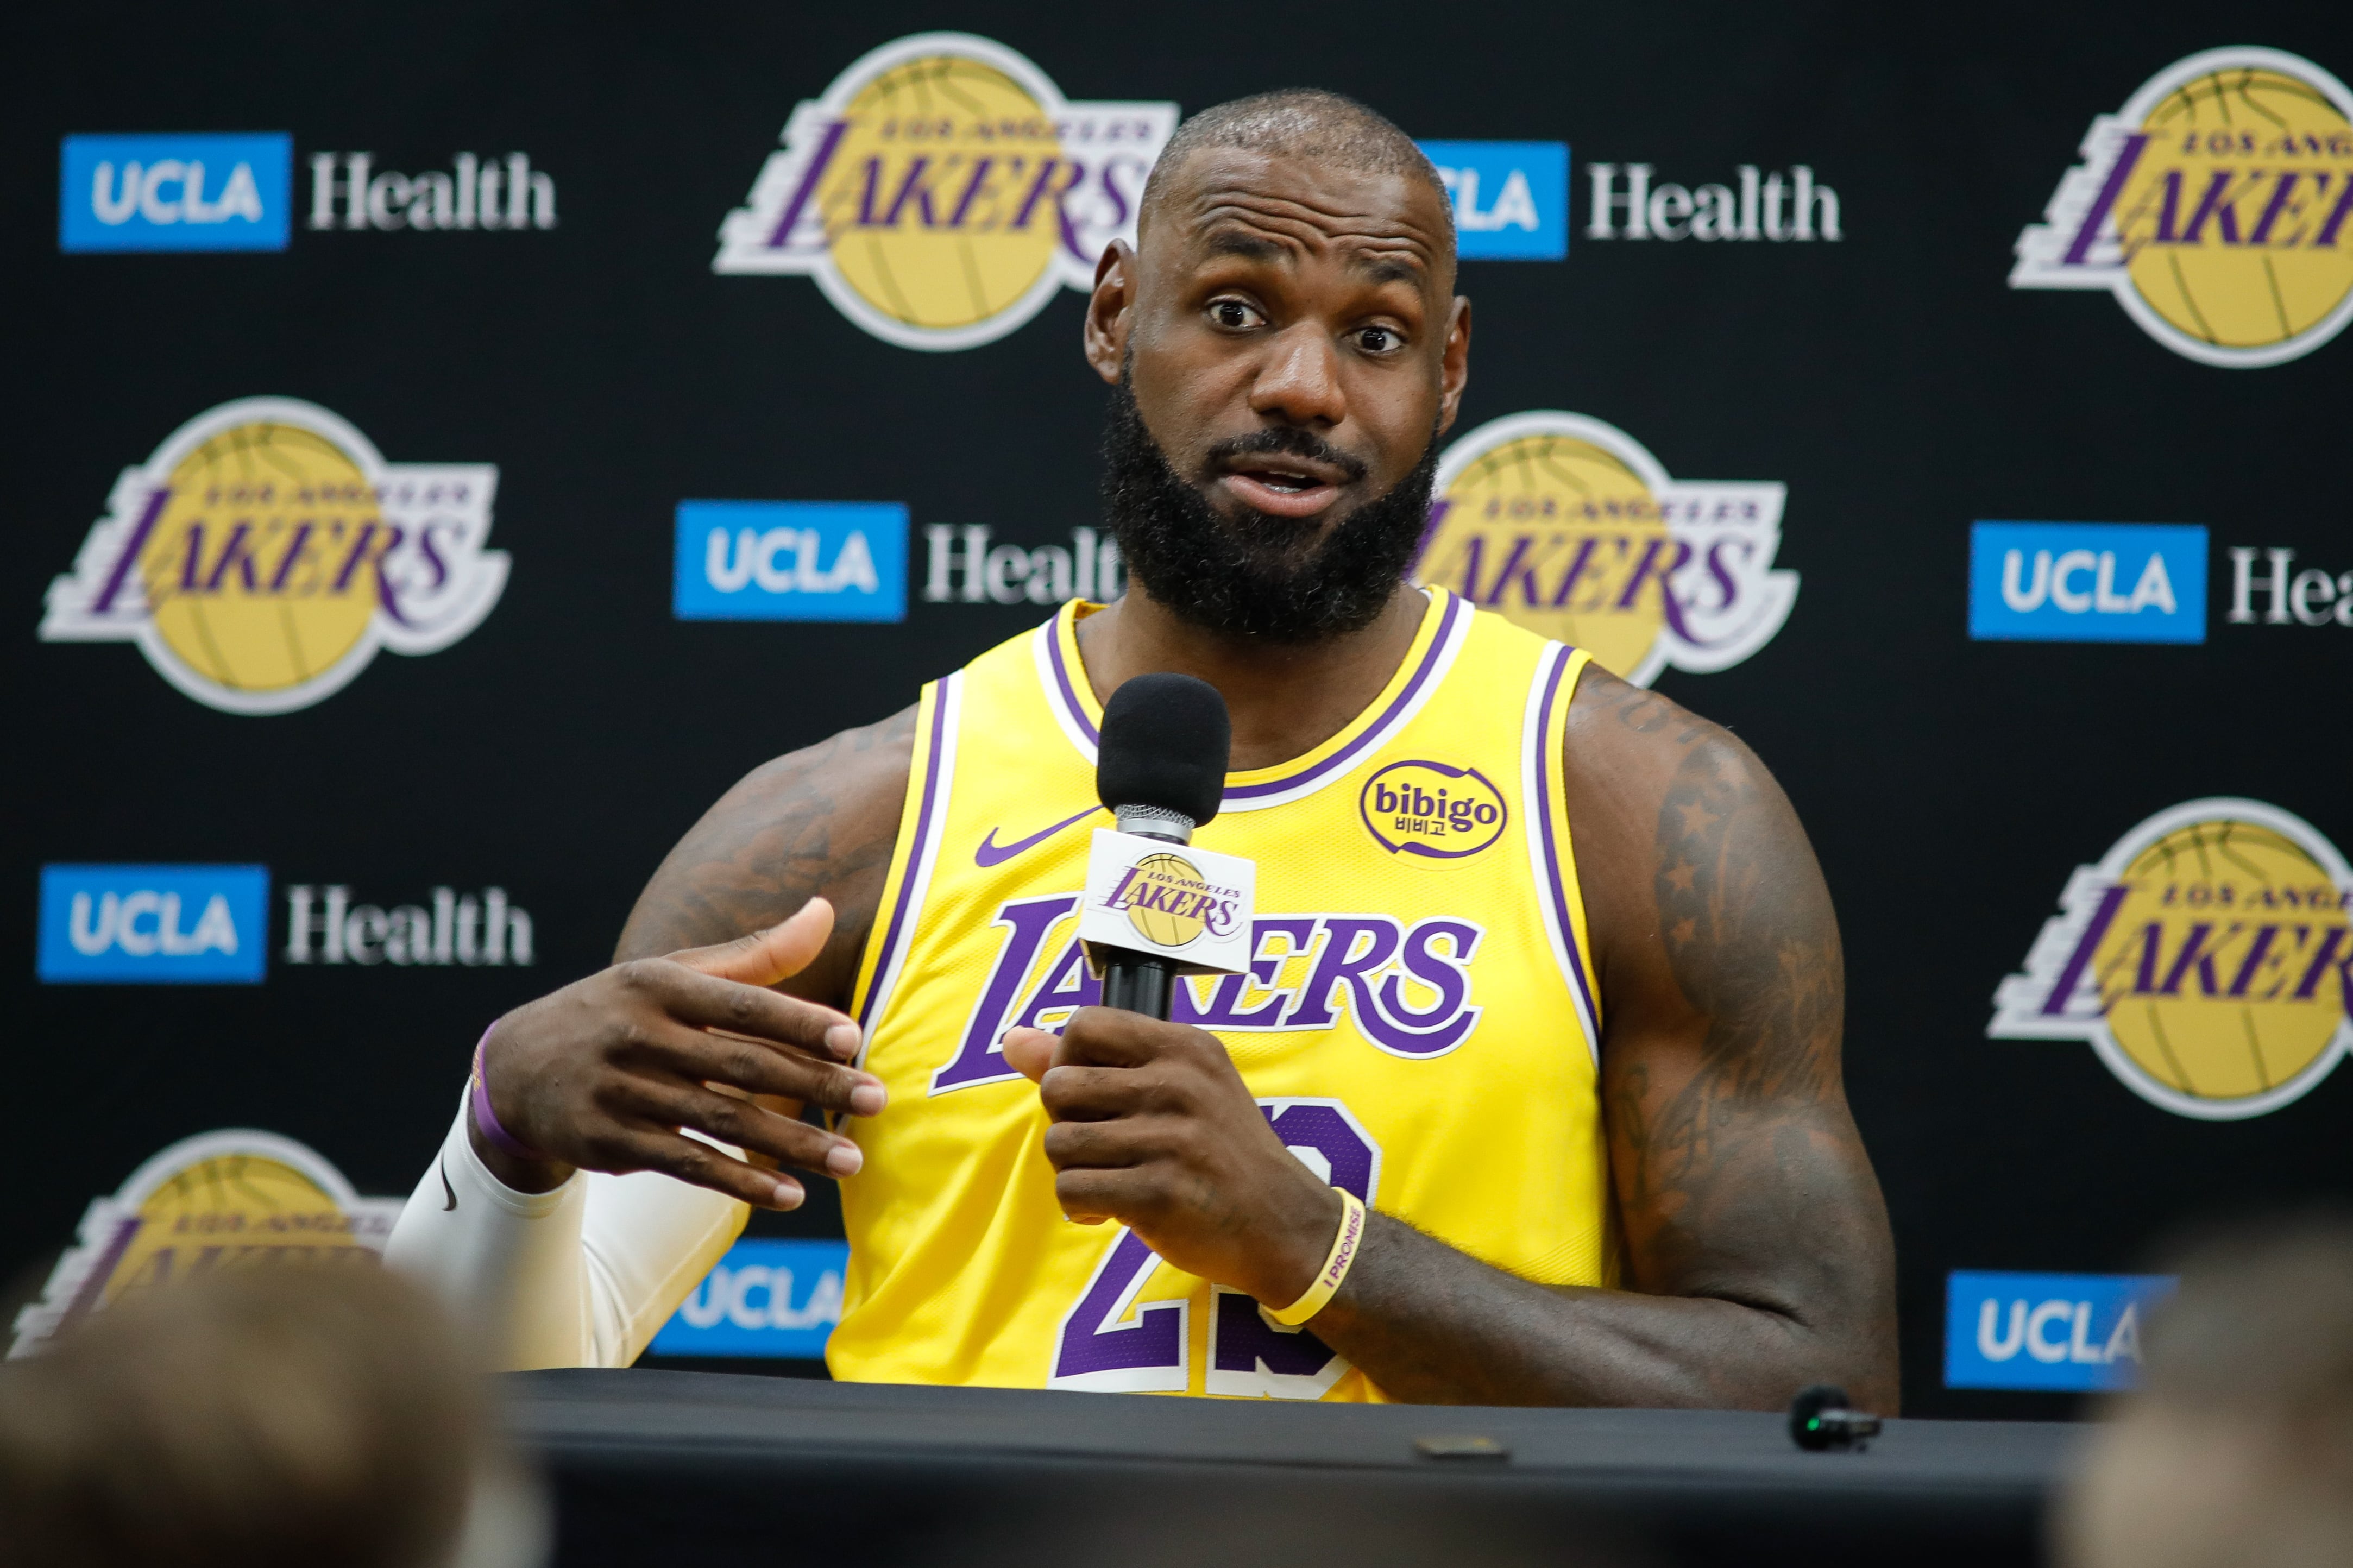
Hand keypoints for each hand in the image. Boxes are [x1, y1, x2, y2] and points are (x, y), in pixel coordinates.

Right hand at [473, 898, 883, 1209]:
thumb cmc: (620, 1011)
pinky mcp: (610, 1142)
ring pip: (723, 1121)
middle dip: (816, 1085)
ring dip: (793, 1144)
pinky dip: (740, 1182)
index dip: (799, 1021)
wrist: (515, 1068)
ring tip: (851, 1160)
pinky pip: (688, 1163)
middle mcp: (640, 1035)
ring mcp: (623, 1091)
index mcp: (661, 984)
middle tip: (878, 1101)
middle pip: (744, 1065)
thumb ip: (754, 954)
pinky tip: (791, 1195)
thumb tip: (824, 910)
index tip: (853, 1039)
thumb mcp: (673, 972)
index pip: (743, 1004)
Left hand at [1002, 1007, 1340, 1307]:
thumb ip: (1095, 1062)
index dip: (1069, 1062)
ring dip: (1072, 1171)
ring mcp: (1171, 1139)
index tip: (1094, 1098)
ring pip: (1059, 1143)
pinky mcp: (1160, 1193)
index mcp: (1184, 1048)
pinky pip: (1072, 1190)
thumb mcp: (1178, 1089)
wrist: (1283, 1224)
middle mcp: (1179, 1084)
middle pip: (1059, 1086)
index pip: (1084, 1025)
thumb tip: (1013, 1038)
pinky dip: (1081, 1206)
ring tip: (1110, 1180)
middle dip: (1066, 1123)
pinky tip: (1113, 1209)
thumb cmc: (1221, 1152)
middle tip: (1102, 1148)